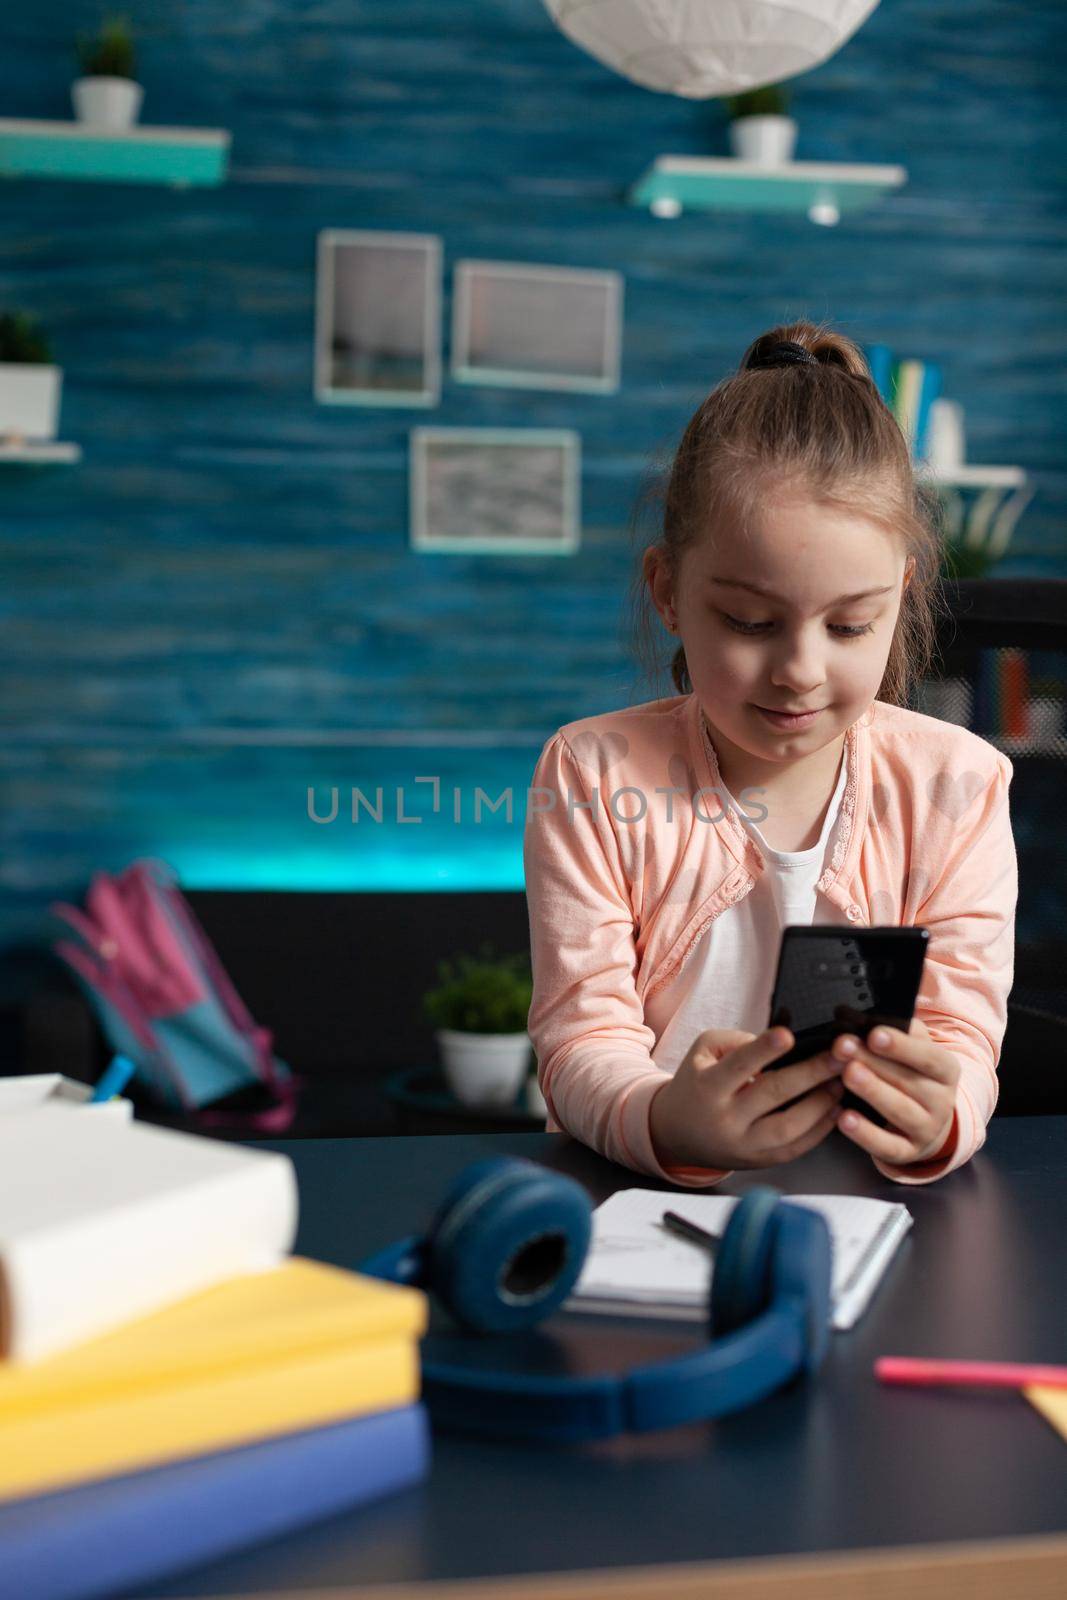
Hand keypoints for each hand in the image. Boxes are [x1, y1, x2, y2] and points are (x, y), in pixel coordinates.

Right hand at [649, 1025, 845, 1171]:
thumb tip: (779, 1044)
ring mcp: (743, 1145)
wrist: (677, 1133)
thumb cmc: (697, 1084)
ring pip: (788, 1128)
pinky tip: (835, 1110)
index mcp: (708, 1087)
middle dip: (811, 1073)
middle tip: (839, 1055)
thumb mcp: (702, 1052)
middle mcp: (725, 1119)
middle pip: (772, 1095)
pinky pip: (794, 1149)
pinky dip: (819, 1131)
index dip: (763, 1050)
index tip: (788, 1035)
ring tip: (840, 1083)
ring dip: (820, 1105)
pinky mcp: (759, 1161)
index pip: (738, 1066)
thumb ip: (736, 1041)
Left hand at [831, 1016, 959, 1164]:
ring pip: (900, 1111)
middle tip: (843, 1047)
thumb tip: (856, 1017)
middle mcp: (942, 1101)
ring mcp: (928, 1129)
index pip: (928, 1056)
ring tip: (847, 1074)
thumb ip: (893, 1031)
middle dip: (873, 1062)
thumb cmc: (911, 1075)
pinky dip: (865, 1134)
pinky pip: (888, 1145)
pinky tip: (844, 1118)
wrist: (928, 1121)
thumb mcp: (913, 1051)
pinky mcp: (909, 1152)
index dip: (902, 1046)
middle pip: (908, 1080)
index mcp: (946, 1070)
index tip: (874, 1034)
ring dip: (872, 1091)